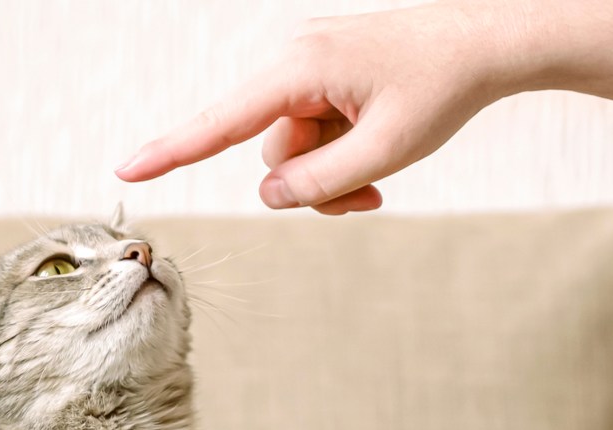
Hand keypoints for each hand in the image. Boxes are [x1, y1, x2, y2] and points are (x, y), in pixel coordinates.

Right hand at [114, 3, 531, 214]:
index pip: (222, 120)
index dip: (173, 151)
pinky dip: (342, 156)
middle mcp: (294, 63)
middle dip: (314, 186)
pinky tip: (379, 154)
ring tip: (383, 177)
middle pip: (271, 153)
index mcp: (300, 68)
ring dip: (334, 175)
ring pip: (295, 151)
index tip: (127, 169)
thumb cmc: (441, 88)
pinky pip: (315, 134)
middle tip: (370, 201)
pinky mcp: (327, 80)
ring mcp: (310, 71)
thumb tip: (270, 197)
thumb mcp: (386, 150)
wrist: (485, 45)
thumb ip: (321, 181)